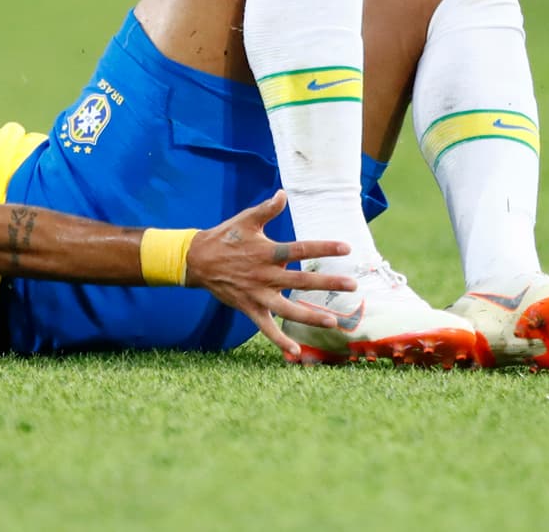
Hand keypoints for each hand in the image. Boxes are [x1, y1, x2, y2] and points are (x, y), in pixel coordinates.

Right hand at [183, 190, 356, 359]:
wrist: (196, 260)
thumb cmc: (225, 237)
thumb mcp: (244, 220)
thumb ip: (266, 209)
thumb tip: (283, 194)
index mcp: (266, 252)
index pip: (299, 249)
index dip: (323, 248)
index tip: (346, 248)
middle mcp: (264, 275)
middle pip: (300, 281)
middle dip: (327, 284)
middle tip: (352, 285)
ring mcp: (257, 294)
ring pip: (287, 309)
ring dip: (310, 316)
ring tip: (332, 322)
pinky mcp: (249, 308)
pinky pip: (266, 328)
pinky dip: (280, 341)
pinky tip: (296, 353)